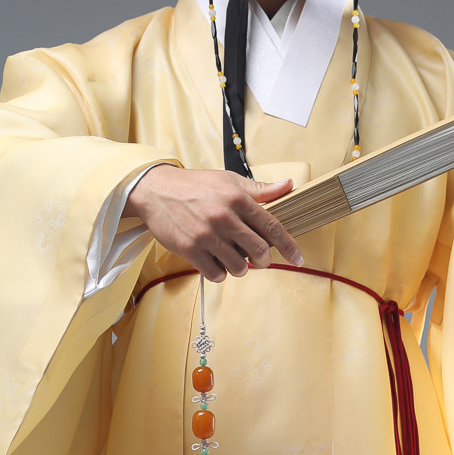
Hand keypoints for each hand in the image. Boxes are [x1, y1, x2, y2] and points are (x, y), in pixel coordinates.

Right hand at [125, 166, 303, 283]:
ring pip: (239, 267)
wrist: (156, 190)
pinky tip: (216, 262)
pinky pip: (216, 274)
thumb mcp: (229, 180)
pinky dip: (221, 273)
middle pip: (259, 251)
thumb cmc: (195, 185)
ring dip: (241, 268)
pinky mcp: (189, 249)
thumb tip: (289, 185)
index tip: (298, 258)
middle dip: (264, 261)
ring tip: (234, 259)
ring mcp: (206, 235)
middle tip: (260, 260)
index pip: (272, 227)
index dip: (289, 246)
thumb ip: (260, 189)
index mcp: (237, 199)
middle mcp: (223, 217)